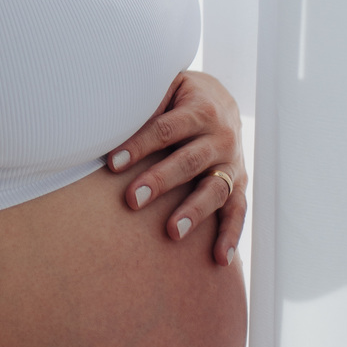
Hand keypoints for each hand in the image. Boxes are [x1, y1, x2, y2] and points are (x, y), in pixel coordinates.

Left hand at [107, 71, 246, 265]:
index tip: (112, 163)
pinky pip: (237, 211)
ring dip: (194, 211)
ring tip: (172, 232)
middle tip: (133, 198)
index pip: (165, 129)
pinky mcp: (238, 185)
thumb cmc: (179, 96)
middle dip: (160, 180)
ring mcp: (231, 164)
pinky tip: (220, 259)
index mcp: (200, 109)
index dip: (138, 145)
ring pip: (214, 189)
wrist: (220, 100)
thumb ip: (146, 100)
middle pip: (188, 161)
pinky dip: (231, 235)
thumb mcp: (166, 87)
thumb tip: (108, 113)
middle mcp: (220, 137)